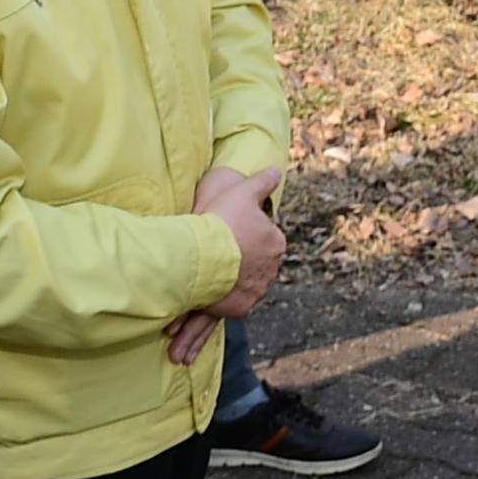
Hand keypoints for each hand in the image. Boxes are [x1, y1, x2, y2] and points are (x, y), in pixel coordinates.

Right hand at [197, 163, 284, 318]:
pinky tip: (212, 290)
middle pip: (257, 262)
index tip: (230, 231)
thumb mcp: (243, 192)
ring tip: (214, 272)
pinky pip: (233, 302)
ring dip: (234, 279)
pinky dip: (225, 298)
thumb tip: (276, 170)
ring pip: (246, 283)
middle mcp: (271, 269)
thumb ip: (262, 182)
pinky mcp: (240, 307)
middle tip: (220, 252)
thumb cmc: (222, 220)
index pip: (266, 238)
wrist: (201, 254)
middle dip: (242, 259)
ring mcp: (257, 290)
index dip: (247, 234)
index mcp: (276, 243)